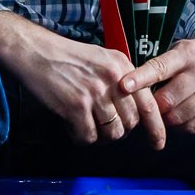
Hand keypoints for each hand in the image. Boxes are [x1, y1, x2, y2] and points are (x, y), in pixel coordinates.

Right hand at [0, 12, 164, 147]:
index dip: (156, 128)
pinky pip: (89, 137)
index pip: (148, 103)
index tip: (158, 143)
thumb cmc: (66, 57)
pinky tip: (73, 127)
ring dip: (100, 136)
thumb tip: (133, 110)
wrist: (35, 51)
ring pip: (112, 133)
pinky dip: (81, 137)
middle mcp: (114, 79)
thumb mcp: (102, 58)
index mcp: (123, 66)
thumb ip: (121, 80)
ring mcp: (96, 93)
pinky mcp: (76, 106)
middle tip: (103, 127)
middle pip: (131, 123)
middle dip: (119, 131)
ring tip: (86, 126)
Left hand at [119, 27, 194, 134]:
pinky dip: (180, 126)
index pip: (159, 68)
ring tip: (166, 110)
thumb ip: (157, 69)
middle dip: (154, 107)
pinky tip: (181, 116)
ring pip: (178, 117)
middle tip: (150, 107)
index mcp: (187, 54)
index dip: (140, 78)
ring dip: (166, 118)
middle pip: (167, 100)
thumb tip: (129, 92)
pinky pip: (192, 127)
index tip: (124, 86)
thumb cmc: (194, 57)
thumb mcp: (177, 52)